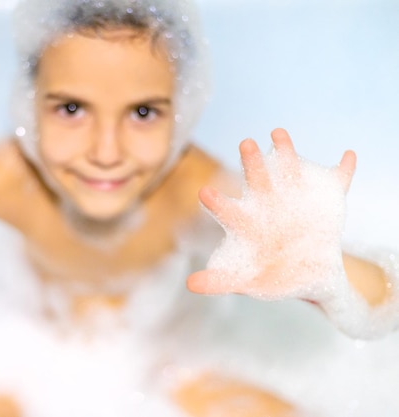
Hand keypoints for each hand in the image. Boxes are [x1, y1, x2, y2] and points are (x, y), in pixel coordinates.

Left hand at [187, 128, 355, 299]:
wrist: (311, 276)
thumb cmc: (272, 275)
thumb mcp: (247, 280)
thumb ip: (219, 281)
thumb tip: (190, 284)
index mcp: (247, 223)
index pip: (228, 210)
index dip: (217, 202)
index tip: (204, 193)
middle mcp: (268, 203)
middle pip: (256, 179)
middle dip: (251, 161)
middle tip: (245, 144)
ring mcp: (297, 198)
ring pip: (289, 169)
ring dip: (285, 150)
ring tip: (278, 134)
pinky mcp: (326, 199)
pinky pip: (337, 181)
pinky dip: (344, 170)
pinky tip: (349, 157)